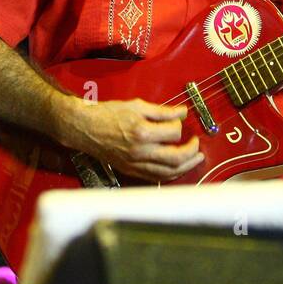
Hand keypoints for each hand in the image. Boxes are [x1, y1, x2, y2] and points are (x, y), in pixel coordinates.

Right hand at [66, 97, 203, 182]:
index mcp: (142, 132)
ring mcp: (136, 163)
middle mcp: (140, 151)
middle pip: (176, 158)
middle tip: (197, 144)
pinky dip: (170, 174)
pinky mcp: (131, 170)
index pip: (174, 133)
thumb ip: (162, 111)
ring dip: (186, 167)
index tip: (180, 119)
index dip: (180, 125)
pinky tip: (177, 168)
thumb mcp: (136, 106)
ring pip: (168, 172)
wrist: (85, 127)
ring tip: (195, 159)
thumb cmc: (108, 114)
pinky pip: (156, 177)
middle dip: (192, 151)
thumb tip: (182, 112)